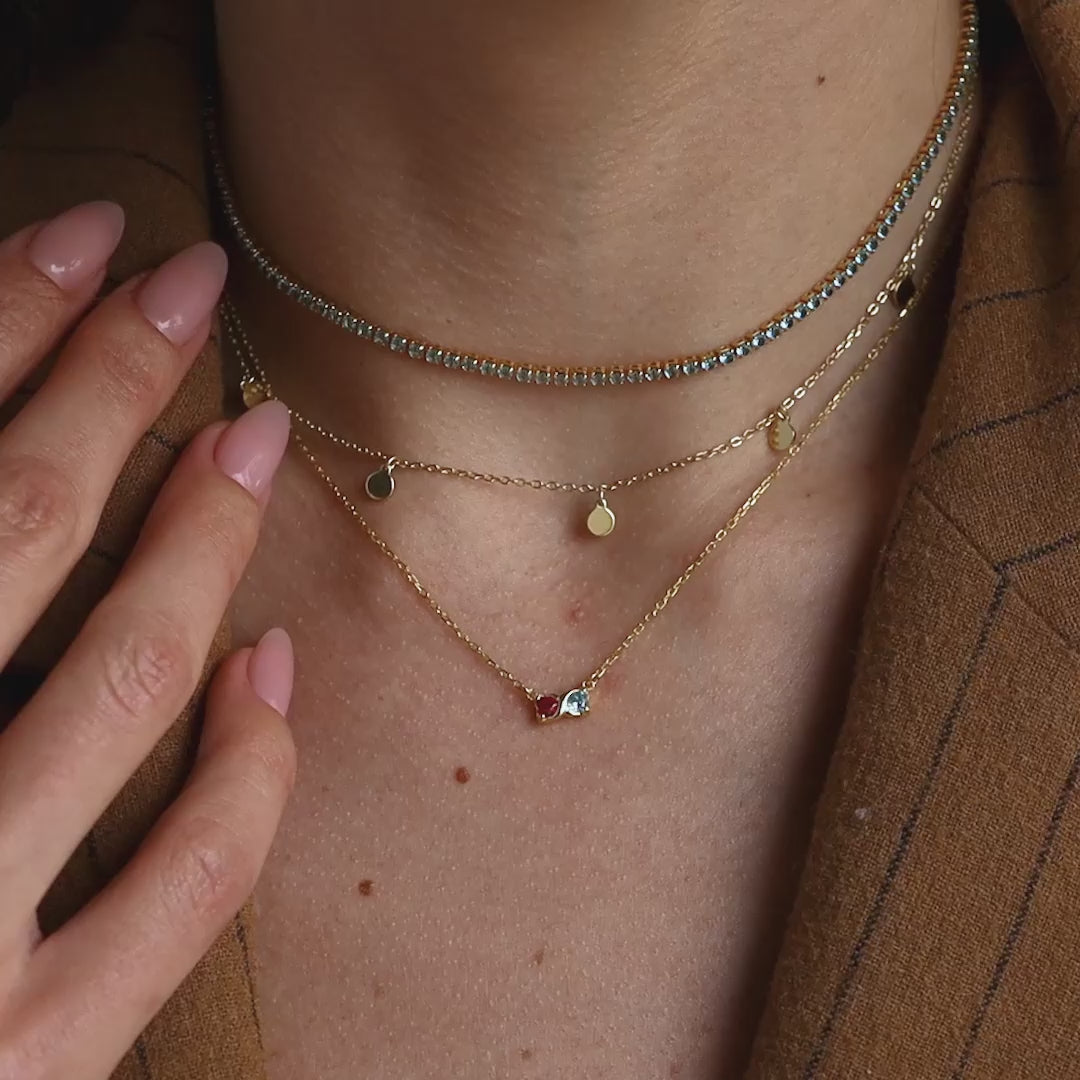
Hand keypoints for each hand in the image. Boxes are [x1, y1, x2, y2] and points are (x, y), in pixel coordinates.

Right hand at [0, 201, 294, 1079]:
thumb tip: (18, 507)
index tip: (81, 237)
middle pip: (14, 532)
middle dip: (101, 385)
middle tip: (189, 283)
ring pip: (118, 687)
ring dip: (197, 545)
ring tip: (250, 436)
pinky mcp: (38, 1067)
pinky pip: (188, 893)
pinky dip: (248, 772)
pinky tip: (277, 668)